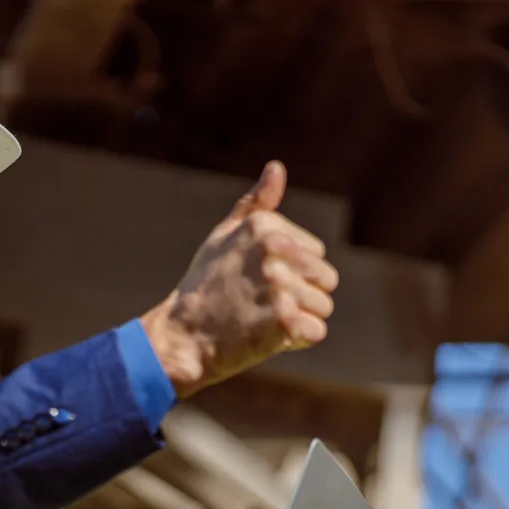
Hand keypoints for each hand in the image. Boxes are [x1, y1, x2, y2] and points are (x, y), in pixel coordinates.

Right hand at [139, 160, 338, 399]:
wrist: (182, 337)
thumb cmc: (205, 286)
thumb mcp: (224, 236)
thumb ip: (256, 204)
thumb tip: (277, 167)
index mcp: (265, 226)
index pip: (316, 253)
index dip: (292, 273)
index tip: (257, 282)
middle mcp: (274, 250)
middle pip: (326, 279)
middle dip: (301, 296)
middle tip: (260, 304)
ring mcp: (279, 285)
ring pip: (323, 306)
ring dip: (299, 320)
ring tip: (261, 320)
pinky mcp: (284, 320)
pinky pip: (316, 331)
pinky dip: (296, 341)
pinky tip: (267, 337)